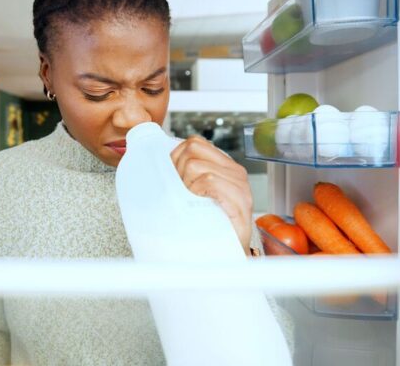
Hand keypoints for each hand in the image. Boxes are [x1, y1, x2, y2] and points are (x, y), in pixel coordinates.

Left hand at [171, 136, 252, 253]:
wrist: (227, 256)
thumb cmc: (210, 228)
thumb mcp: (197, 196)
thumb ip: (188, 177)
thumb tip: (160, 166)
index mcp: (225, 167)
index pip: (195, 143)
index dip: (176, 157)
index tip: (174, 179)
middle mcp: (235, 172)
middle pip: (192, 150)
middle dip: (178, 170)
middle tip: (181, 193)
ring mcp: (239, 186)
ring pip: (196, 166)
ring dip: (185, 185)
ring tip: (190, 203)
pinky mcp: (240, 201)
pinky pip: (210, 181)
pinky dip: (196, 192)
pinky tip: (198, 206)